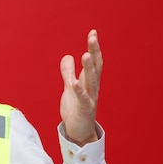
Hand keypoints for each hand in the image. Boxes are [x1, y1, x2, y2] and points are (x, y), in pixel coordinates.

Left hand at [59, 29, 102, 145]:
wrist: (78, 131)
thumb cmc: (76, 109)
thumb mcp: (69, 88)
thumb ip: (68, 72)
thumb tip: (67, 56)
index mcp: (89, 81)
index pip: (94, 61)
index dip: (94, 48)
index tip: (93, 32)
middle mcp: (92, 88)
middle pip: (95, 67)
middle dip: (94, 52)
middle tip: (92, 37)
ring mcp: (90, 98)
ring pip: (91, 81)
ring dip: (89, 68)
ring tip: (86, 54)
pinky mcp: (85, 110)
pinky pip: (83, 99)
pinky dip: (78, 90)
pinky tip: (73, 82)